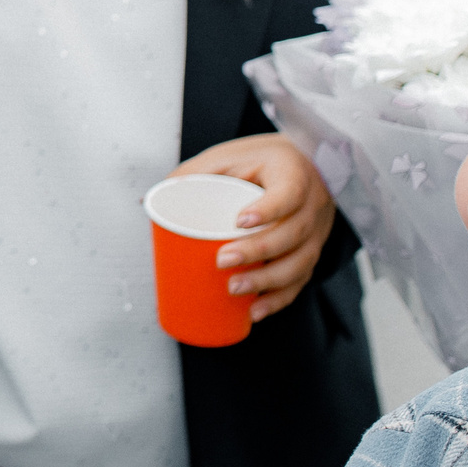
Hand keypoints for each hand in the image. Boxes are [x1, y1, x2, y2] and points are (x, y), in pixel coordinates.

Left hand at [174, 133, 336, 320]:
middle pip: (292, 234)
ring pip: (300, 262)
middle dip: (257, 252)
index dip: (268, 210)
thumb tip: (150, 201)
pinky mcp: (312, 250)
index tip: (240, 221)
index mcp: (293, 174)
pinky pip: (301, 279)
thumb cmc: (261, 159)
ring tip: (235, 289)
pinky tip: (256, 310)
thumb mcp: (229, 156)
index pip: (288, 193)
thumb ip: (193, 173)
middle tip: (222, 261)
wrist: (304, 161)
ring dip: (268, 282)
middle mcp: (312, 204)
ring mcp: (317, 231)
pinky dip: (279, 298)